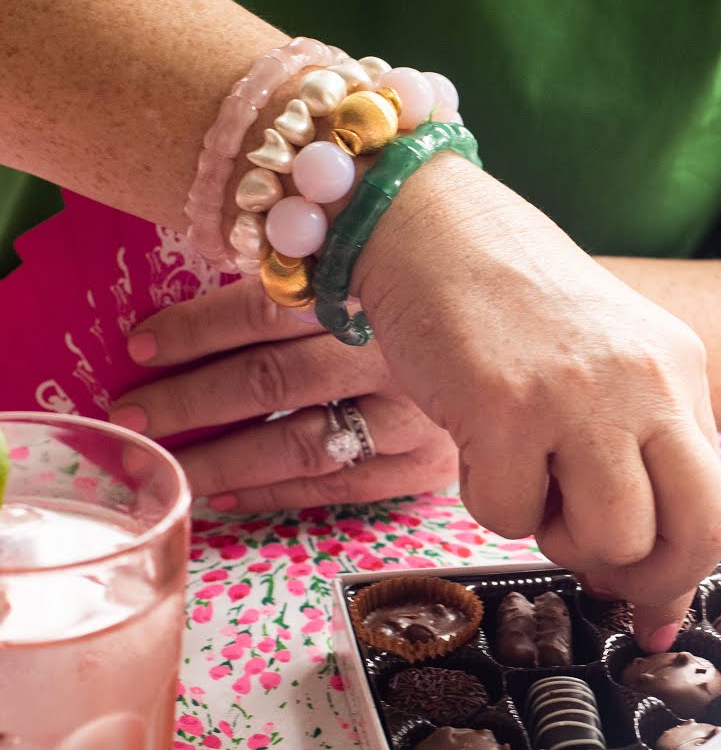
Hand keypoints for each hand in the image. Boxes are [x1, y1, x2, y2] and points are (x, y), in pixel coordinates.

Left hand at [112, 281, 461, 510]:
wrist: (560, 333)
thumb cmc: (465, 285)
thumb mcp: (401, 252)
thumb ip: (332, 264)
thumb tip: (225, 269)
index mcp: (383, 283)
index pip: (269, 307)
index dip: (197, 328)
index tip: (140, 344)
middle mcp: (398, 351)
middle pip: (272, 377)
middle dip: (191, 400)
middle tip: (132, 414)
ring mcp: (418, 413)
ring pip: (299, 440)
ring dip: (222, 455)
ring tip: (165, 460)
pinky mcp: (433, 460)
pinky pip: (340, 484)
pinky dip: (277, 493)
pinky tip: (226, 497)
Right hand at [356, 154, 720, 645]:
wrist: (431, 226)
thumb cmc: (511, 304)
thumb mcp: (610, 362)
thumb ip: (638, 457)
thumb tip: (647, 590)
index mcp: (681, 371)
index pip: (717, 505)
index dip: (682, 574)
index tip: (652, 611)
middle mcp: (648, 382)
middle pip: (695, 532)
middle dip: (644, 577)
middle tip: (593, 569)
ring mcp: (580, 396)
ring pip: (609, 539)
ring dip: (558, 538)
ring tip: (529, 481)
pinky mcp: (506, 408)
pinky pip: (512, 517)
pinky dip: (489, 500)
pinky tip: (479, 444)